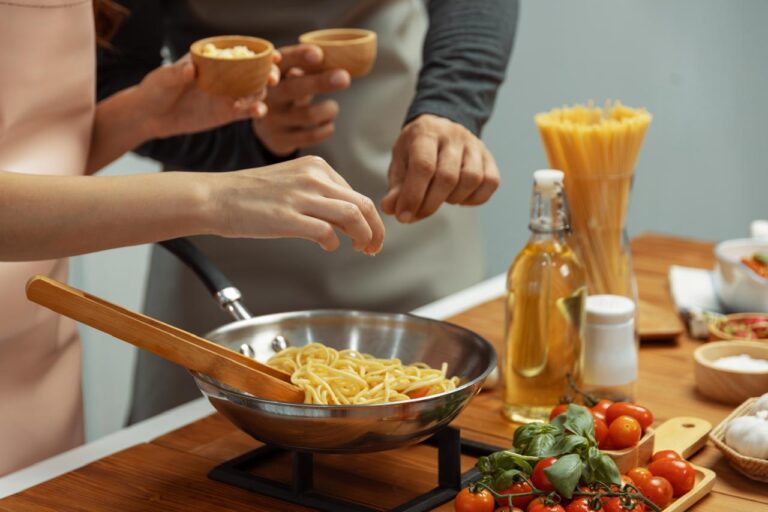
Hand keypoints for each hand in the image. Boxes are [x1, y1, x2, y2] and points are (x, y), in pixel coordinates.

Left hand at [136, 55, 279, 139]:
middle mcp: (226, 75)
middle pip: (255, 71)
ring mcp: (229, 94)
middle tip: (272, 78)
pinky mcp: (227, 113)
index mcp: (214, 59)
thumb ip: (178, 73)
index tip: (272, 54)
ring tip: (257, 99)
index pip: (240, 52)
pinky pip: (247, 111)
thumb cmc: (156, 89)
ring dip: (263, 93)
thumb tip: (191, 69)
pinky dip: (255, 110)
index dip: (260, 52)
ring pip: (255, 91)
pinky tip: (257, 111)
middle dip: (269, 72)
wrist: (152, 116)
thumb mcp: (164, 78)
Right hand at [207, 156, 383, 254]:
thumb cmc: (248, 194)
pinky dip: (334, 243)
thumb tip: (344, 220)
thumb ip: (318, 196)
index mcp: (316, 166)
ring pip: (353, 216)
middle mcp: (313, 177)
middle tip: (375, 246)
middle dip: (375, 229)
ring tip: (362, 249)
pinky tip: (328, 247)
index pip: (355, 193)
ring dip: (364, 236)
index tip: (368, 233)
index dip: (368, 218)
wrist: (214, 196)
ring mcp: (301, 196)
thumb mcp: (291, 183)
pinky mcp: (288, 217)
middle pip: (363, 204)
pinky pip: (327, 232)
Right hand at [252, 44, 350, 155]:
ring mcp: (274, 120)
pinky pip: (312, 135)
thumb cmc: (286, 93)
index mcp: (271, 73)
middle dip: (320, 82)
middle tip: (344, 77)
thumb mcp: (289, 77)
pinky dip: (327, 128)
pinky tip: (328, 124)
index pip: (282, 62)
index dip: (299, 57)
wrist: (266, 129)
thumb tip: (333, 59)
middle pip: (293, 88)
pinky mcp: (282, 140)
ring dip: (329, 109)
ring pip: (307, 115)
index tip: (318, 55)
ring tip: (333, 107)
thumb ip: (304, 67)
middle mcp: (269, 96)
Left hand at [381, 114, 499, 222]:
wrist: (439, 128)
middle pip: (447, 176)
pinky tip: (460, 198)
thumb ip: (396, 187)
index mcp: (426, 133)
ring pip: (472, 179)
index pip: (423, 166)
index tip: (403, 216)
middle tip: (418, 213)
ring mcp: (474, 145)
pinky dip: (475, 198)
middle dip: (430, 204)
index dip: (413, 195)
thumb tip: (391, 208)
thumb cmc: (416, 149)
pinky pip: (491, 182)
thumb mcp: (400, 162)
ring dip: (454, 199)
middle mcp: (453, 135)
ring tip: (441, 199)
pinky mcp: (488, 157)